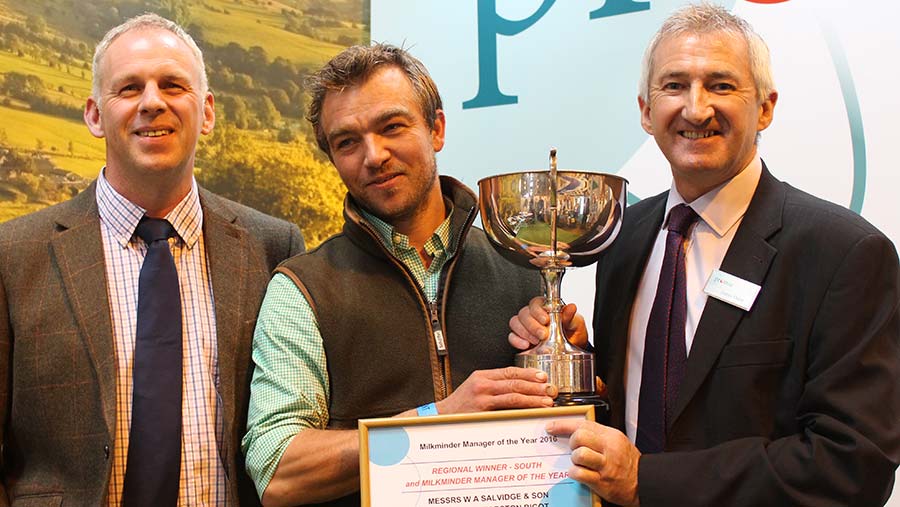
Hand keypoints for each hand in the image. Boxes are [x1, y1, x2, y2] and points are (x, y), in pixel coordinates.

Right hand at [436, 367, 556, 412]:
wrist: (441, 416)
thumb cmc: (459, 406)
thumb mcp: (475, 389)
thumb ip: (493, 387)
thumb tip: (517, 389)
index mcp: (482, 375)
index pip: (509, 371)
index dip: (528, 373)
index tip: (542, 376)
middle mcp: (482, 382)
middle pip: (514, 381)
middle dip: (535, 385)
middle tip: (550, 388)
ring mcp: (482, 395)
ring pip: (514, 393)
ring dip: (533, 396)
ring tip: (546, 399)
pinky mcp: (483, 408)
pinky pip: (508, 406)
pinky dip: (523, 406)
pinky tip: (533, 408)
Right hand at [508, 296, 587, 349]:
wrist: (572, 348)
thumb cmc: (573, 332)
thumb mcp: (575, 323)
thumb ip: (570, 316)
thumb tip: (571, 307)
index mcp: (545, 307)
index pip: (535, 303)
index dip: (538, 311)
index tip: (545, 320)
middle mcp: (533, 315)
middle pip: (523, 313)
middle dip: (532, 325)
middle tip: (542, 334)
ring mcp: (525, 326)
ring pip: (515, 322)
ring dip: (524, 332)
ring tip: (536, 341)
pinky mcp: (521, 338)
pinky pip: (512, 336)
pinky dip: (516, 341)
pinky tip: (525, 345)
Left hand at [546, 420, 639, 506]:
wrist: (644, 482)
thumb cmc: (628, 462)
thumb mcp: (617, 441)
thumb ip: (597, 435)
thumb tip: (574, 431)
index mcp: (611, 436)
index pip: (583, 424)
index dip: (563, 425)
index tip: (551, 427)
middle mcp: (608, 449)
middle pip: (579, 437)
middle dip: (572, 443)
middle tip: (575, 449)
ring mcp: (605, 466)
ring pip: (579, 455)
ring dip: (574, 459)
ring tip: (580, 463)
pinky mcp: (602, 482)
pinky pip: (579, 473)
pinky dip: (575, 473)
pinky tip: (579, 473)